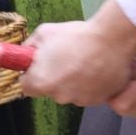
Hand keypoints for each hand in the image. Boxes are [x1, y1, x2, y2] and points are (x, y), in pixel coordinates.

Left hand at [21, 0, 135, 105]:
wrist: (112, 40)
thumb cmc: (76, 36)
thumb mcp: (44, 33)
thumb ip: (30, 46)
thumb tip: (23, 53)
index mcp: (41, 82)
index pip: (26, 87)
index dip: (30, 76)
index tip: (38, 66)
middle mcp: (58, 96)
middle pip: (49, 90)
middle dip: (53, 77)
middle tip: (65, 59)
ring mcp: (79, 100)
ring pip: (69, 92)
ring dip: (72, 81)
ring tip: (83, 61)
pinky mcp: (98, 101)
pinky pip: (88, 94)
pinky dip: (90, 84)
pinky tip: (95, 68)